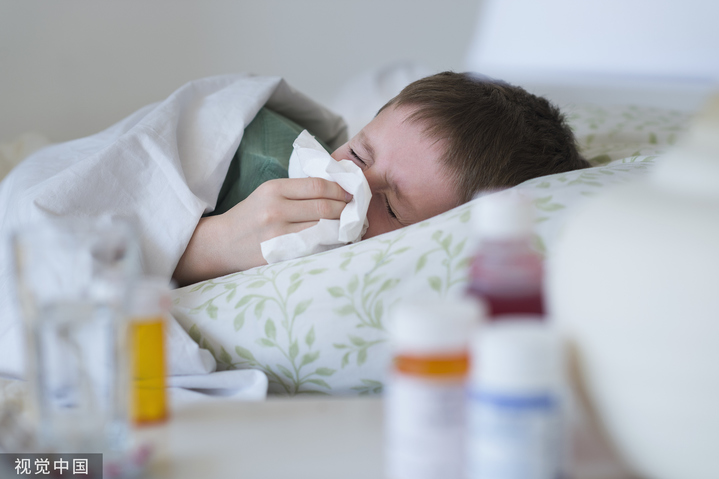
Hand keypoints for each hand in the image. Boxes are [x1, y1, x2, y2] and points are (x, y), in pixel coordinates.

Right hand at [173, 177, 351, 285]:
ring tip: (351, 227)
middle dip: (346, 209)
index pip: (318, 186)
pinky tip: (337, 242)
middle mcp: (276, 210)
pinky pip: (315, 249)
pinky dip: (330, 244)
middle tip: (357, 211)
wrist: (221, 245)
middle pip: (326, 208)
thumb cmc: (249, 217)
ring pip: (324, 230)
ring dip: (343, 228)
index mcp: (273, 190)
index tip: (351, 193)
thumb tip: (337, 190)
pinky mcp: (280, 255)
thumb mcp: (267, 194)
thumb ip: (297, 191)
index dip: (340, 189)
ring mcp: (278, 235)